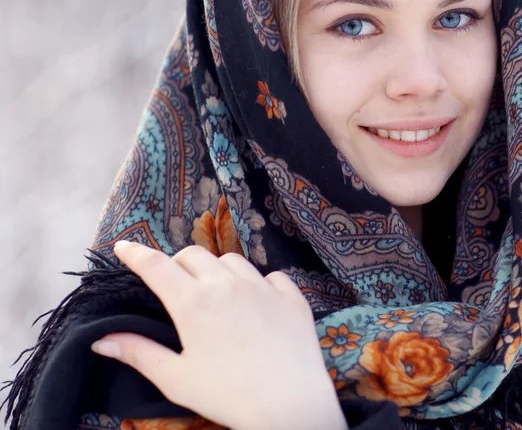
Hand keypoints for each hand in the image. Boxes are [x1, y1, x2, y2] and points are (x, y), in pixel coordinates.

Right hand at [91, 241, 347, 429]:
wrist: (289, 405)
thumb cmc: (226, 394)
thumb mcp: (176, 379)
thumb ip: (138, 353)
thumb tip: (101, 340)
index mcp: (194, 302)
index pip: (157, 266)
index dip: (137, 253)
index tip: (124, 246)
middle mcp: (226, 284)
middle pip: (194, 255)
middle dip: (179, 263)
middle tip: (177, 284)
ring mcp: (262, 286)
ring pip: (232, 260)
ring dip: (217, 269)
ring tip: (217, 292)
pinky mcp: (290, 295)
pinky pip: (271, 276)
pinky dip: (259, 283)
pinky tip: (258, 303)